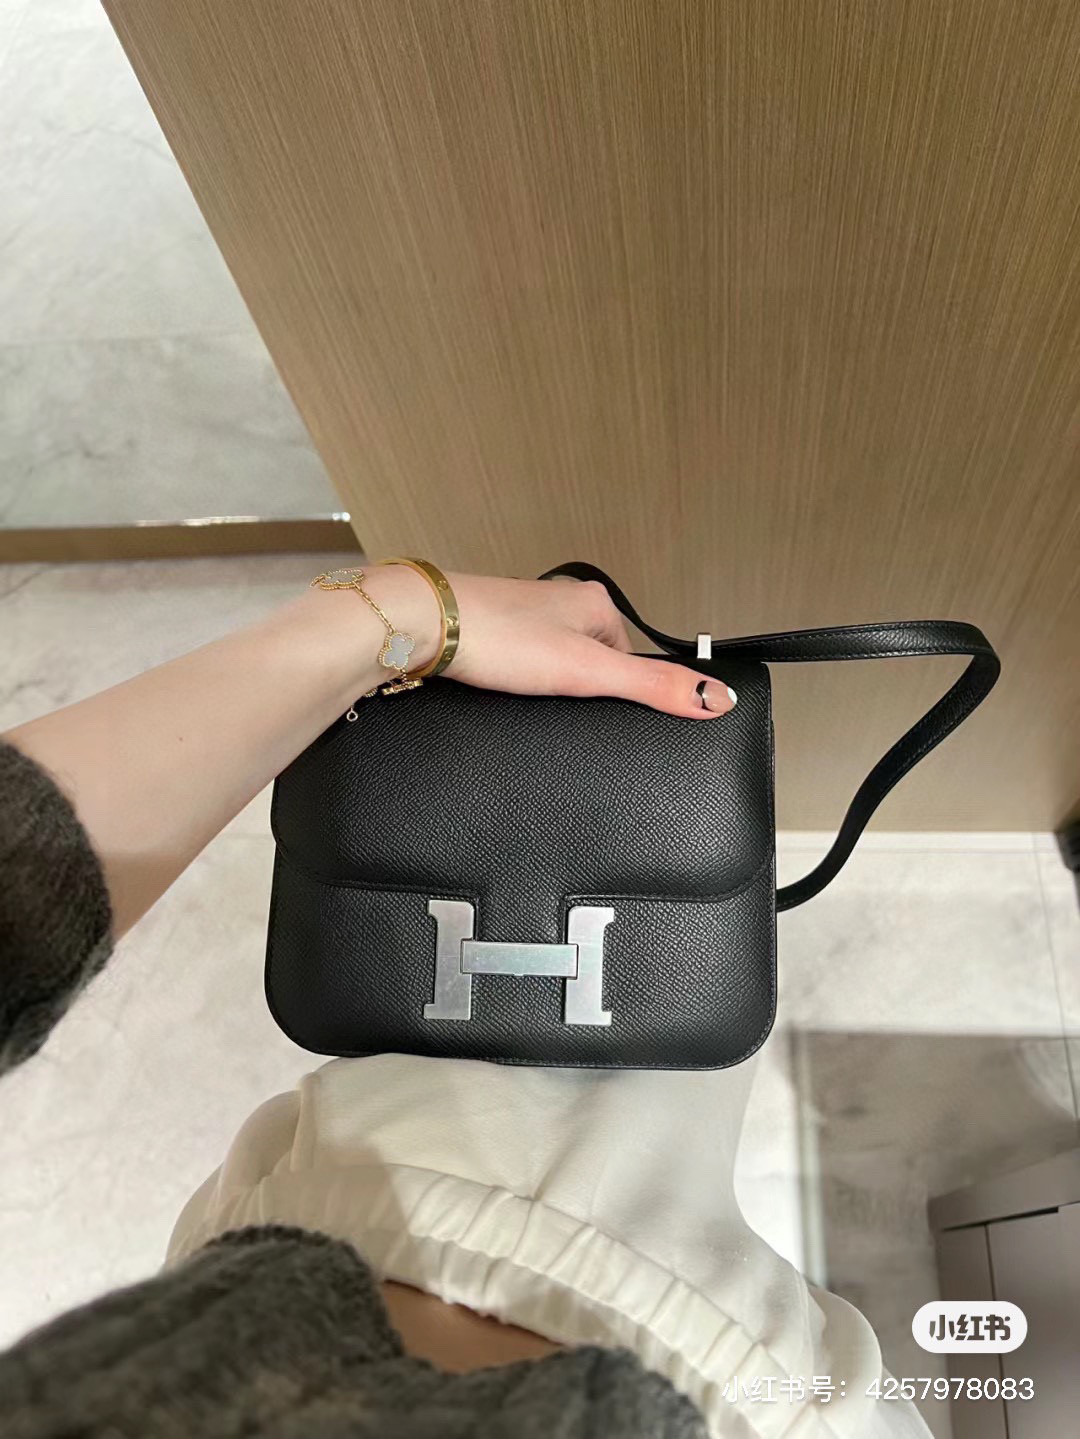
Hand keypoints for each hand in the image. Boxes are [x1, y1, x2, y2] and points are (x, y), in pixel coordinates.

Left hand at [440, 572, 735, 717]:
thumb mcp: (590, 671)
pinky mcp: (489, 632)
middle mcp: (560, 602)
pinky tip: (501, 692)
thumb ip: (653, 686)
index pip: (630, 658)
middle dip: (579, 691)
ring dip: (544, 688)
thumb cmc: (502, 639)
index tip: (600, 711)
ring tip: (524, 696)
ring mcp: (522, 615)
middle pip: (592, 662)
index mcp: (594, 603)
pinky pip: (518, 667)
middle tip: (557, 707)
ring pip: (553, 665)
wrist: (424, 625)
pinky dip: (514, 684)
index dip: (617, 693)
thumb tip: (719, 698)